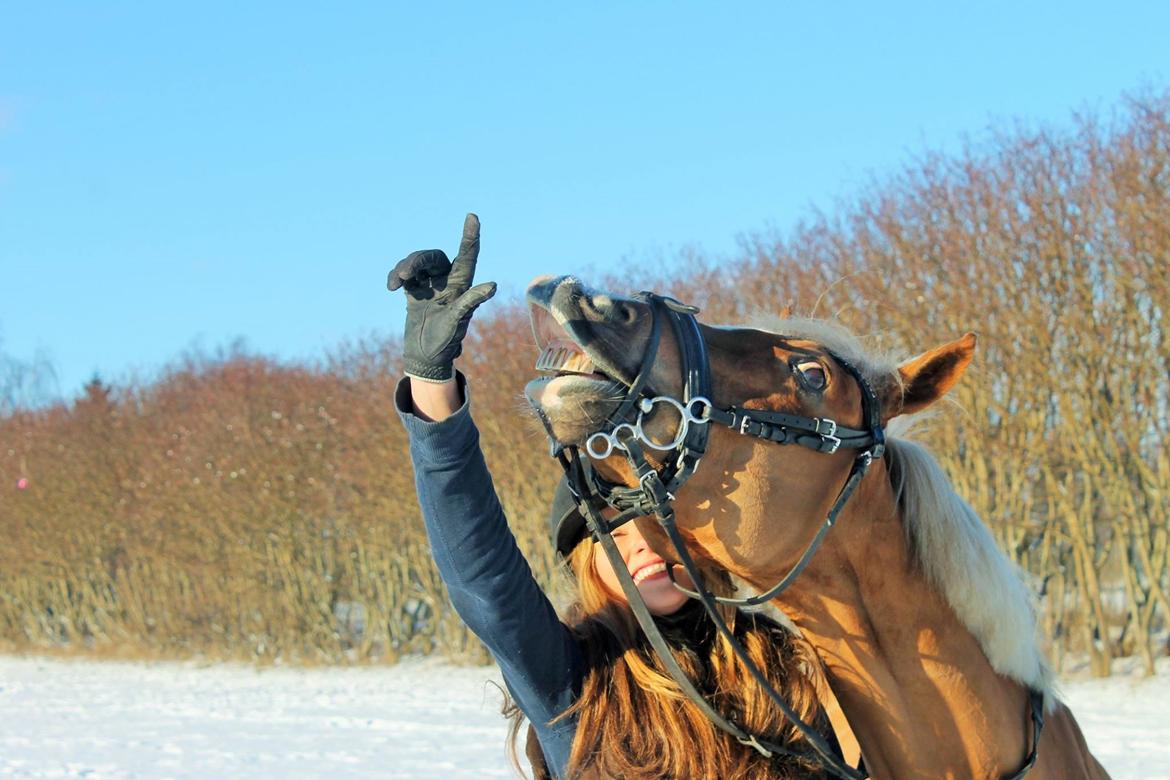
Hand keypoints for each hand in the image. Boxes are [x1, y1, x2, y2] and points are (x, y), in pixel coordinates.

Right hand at [388, 213, 496, 381]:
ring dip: (405, 267)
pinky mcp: (414, 290)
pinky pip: (404, 274)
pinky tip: (392, 286)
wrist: (425, 356)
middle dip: (417, 260)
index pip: (467, 256)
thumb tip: (492, 285)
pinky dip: (396, 276)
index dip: (470, 236)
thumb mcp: (458, 321)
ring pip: (417, 263)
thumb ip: (470, 301)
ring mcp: (430, 285)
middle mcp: (447, 281)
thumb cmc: (446, 340)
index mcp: (462, 286)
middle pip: (433, 257)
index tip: (472, 217)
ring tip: (396, 281)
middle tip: (404, 273)